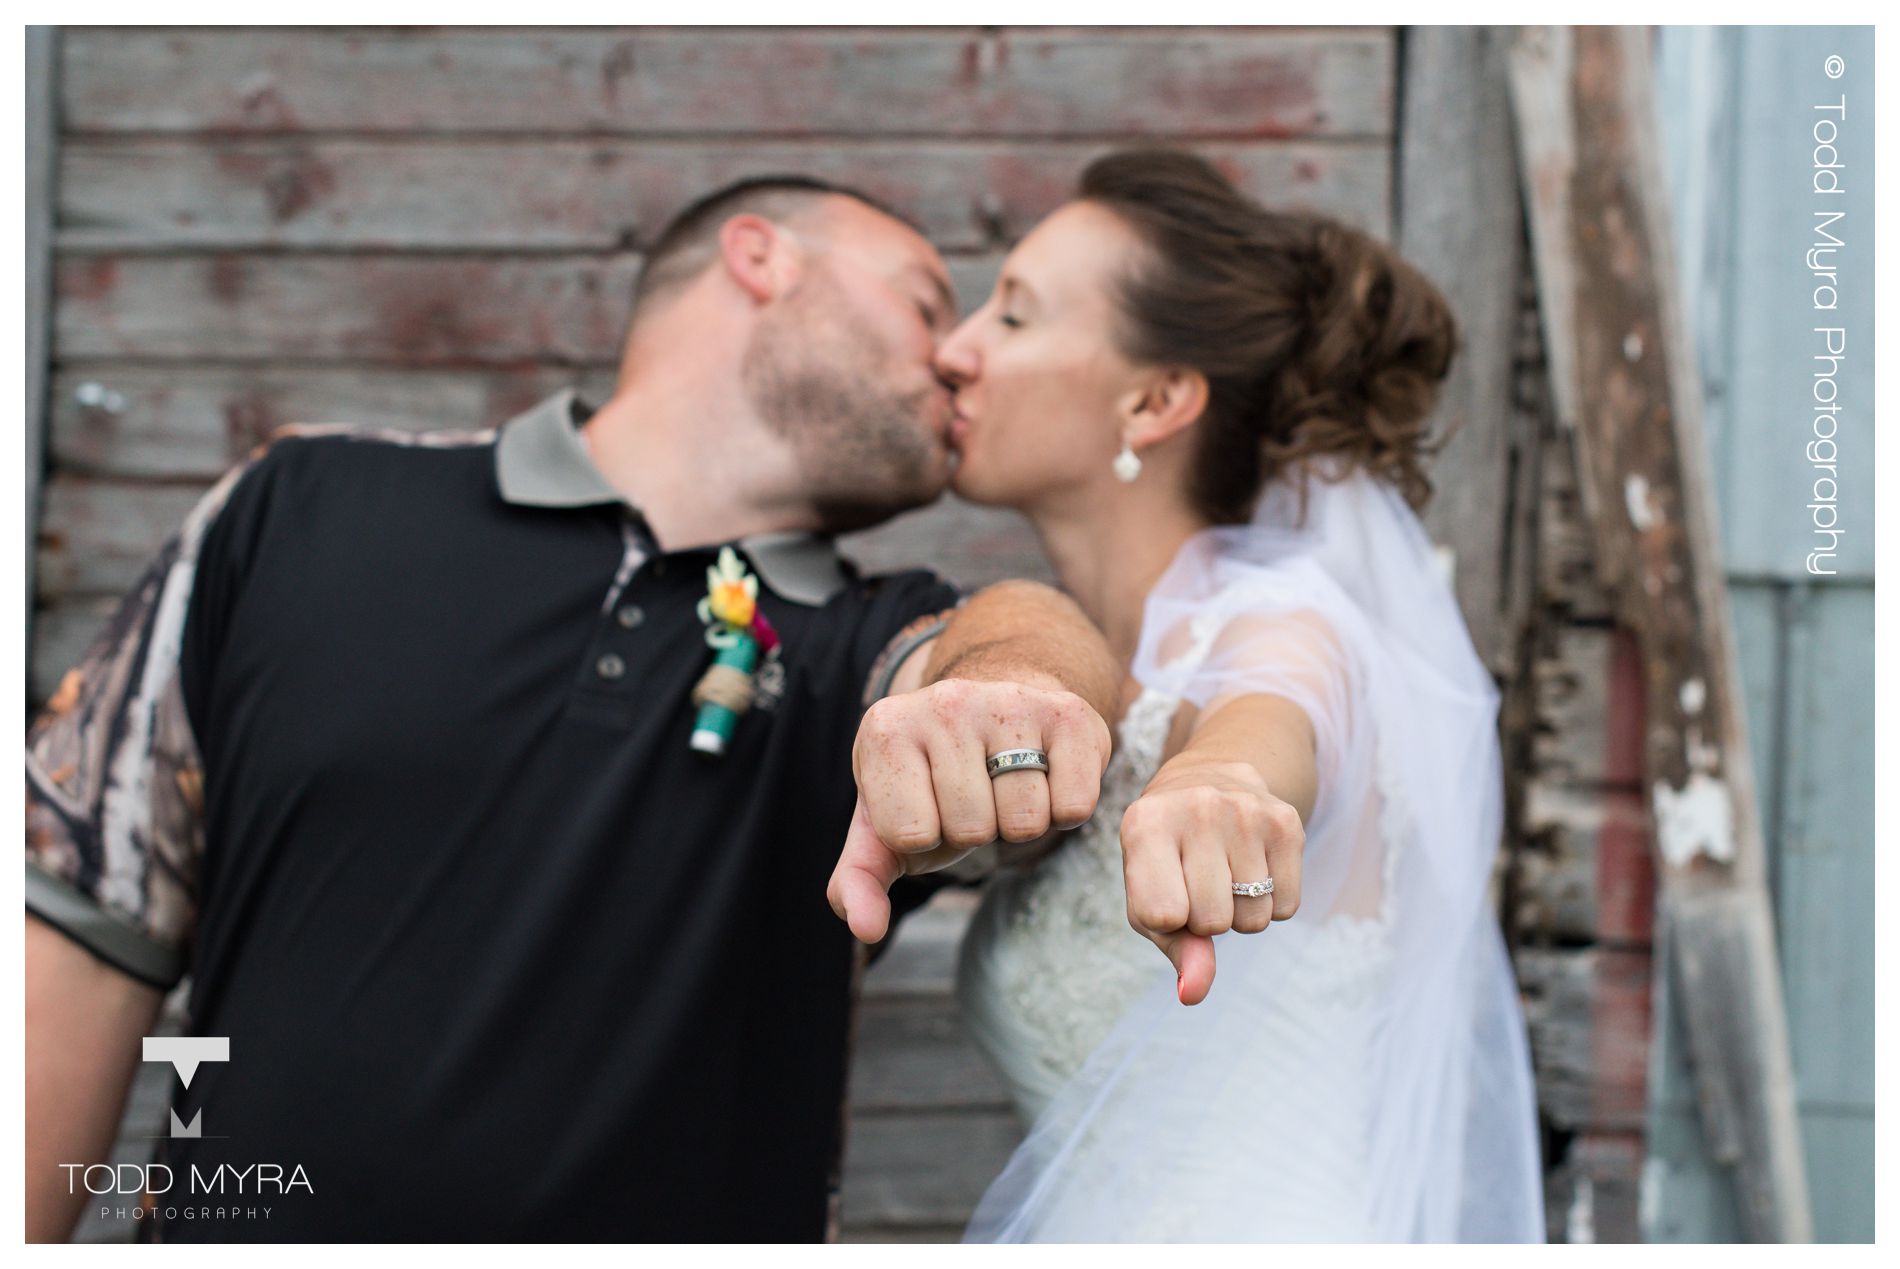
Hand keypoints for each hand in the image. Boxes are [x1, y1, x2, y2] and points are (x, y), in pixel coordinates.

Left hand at [827, 677, 1111, 942]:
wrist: (993, 715)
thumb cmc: (932, 785)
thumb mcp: (884, 827)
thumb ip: (861, 878)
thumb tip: (865, 929)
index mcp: (887, 731)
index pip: (910, 834)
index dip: (926, 836)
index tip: (930, 805)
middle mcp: (946, 703)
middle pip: (972, 827)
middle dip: (976, 829)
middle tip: (975, 796)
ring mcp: (1010, 701)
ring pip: (1025, 819)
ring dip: (1020, 821)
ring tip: (1006, 787)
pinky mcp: (1069, 714)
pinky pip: (1074, 806)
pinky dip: (1063, 810)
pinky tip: (1045, 778)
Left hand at [1120, 758, 1304, 1004]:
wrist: (1208, 780)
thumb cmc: (1167, 856)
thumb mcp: (1150, 896)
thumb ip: (1173, 948)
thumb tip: (1193, 994)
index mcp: (1145, 825)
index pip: (1163, 915)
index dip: (1168, 920)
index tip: (1165, 892)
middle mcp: (1197, 809)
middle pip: (1214, 921)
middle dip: (1207, 919)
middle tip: (1198, 882)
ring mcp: (1245, 811)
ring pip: (1254, 919)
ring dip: (1240, 914)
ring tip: (1225, 875)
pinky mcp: (1286, 821)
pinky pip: (1286, 907)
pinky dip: (1270, 904)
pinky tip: (1252, 868)